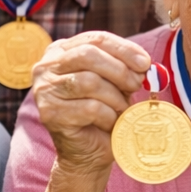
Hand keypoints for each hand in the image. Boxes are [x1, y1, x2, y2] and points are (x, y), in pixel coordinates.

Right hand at [30, 31, 151, 176]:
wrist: (87, 152)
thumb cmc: (103, 113)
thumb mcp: (116, 84)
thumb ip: (126, 69)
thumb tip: (145, 64)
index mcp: (61, 51)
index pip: (95, 39)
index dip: (124, 49)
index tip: (146, 62)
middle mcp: (46, 67)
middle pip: (88, 55)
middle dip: (120, 70)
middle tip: (138, 84)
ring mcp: (44, 90)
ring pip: (90, 82)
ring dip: (115, 97)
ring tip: (121, 109)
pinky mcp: (49, 113)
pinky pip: (90, 108)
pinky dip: (108, 116)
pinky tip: (109, 123)